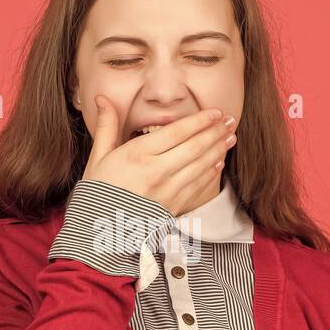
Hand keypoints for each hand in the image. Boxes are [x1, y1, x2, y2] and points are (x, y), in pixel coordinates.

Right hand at [80, 95, 237, 215]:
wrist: (99, 231)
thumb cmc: (98, 192)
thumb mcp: (98, 157)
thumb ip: (106, 126)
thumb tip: (101, 97)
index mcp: (137, 155)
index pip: (176, 132)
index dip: (199, 120)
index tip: (215, 112)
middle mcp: (155, 172)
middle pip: (194, 147)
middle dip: (215, 131)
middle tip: (230, 120)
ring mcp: (167, 191)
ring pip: (200, 165)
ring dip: (218, 149)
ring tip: (230, 137)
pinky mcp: (172, 207)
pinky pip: (198, 186)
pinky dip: (211, 172)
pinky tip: (218, 162)